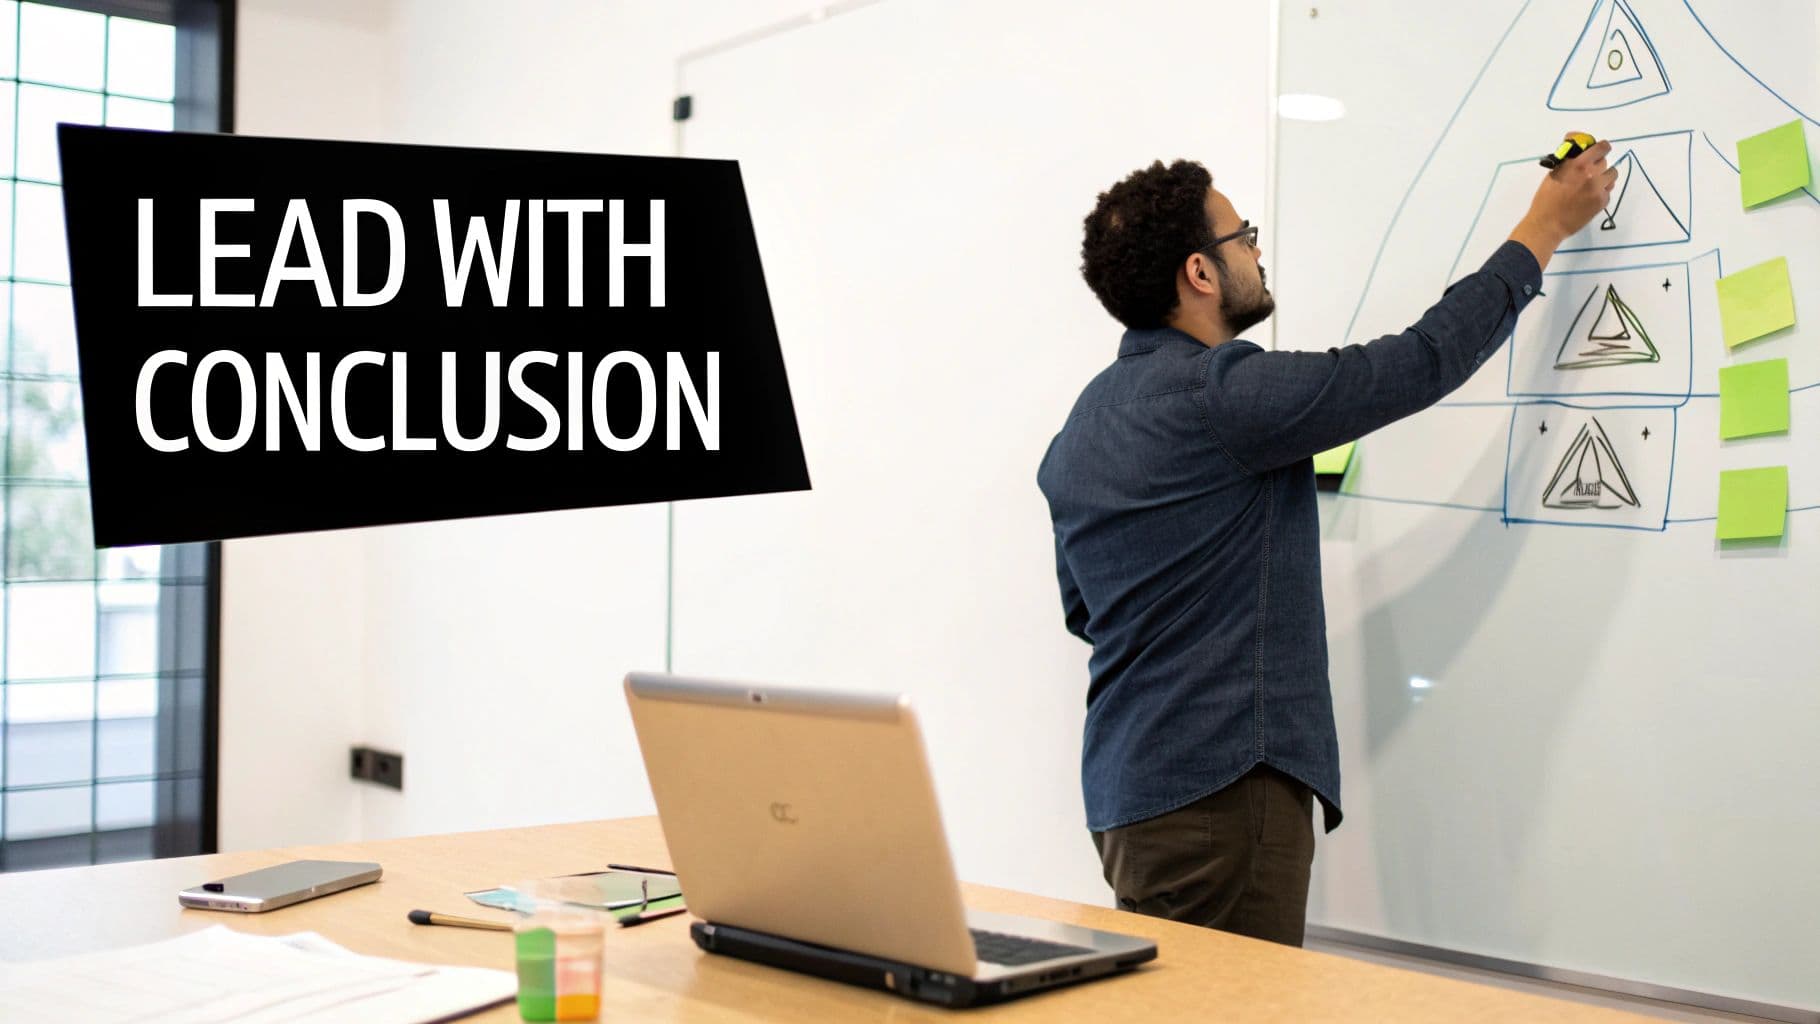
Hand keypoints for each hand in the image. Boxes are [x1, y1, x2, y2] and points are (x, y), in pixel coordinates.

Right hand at [1510, 135, 1616, 268]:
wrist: (1548, 224)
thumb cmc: (1545, 198)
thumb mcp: (1554, 173)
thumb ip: (1569, 161)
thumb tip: (1579, 151)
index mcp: (1578, 164)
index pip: (1601, 147)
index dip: (1601, 148)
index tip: (1598, 151)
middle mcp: (1592, 174)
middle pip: (1605, 161)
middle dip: (1597, 165)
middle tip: (1588, 172)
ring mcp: (1599, 188)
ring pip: (1612, 175)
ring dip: (1603, 177)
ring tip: (1591, 185)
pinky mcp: (1603, 201)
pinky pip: (1608, 191)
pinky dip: (1601, 192)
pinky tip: (1588, 198)